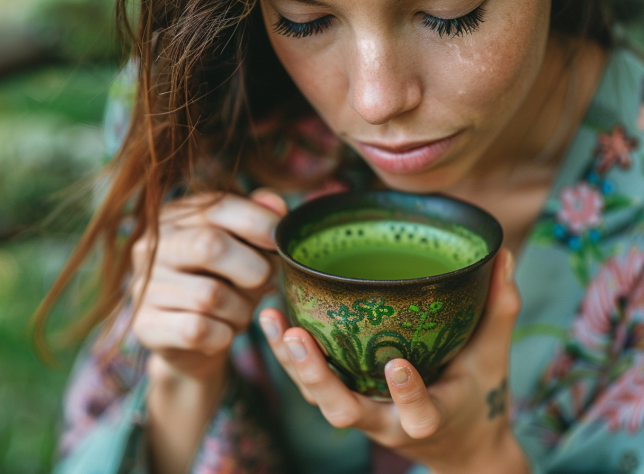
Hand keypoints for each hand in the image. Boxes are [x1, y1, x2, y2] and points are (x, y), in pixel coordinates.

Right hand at [131, 189, 286, 381]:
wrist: (190, 342)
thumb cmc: (224, 284)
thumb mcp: (245, 250)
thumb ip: (259, 221)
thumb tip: (276, 203)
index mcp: (178, 217)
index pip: (220, 205)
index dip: (258, 222)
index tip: (277, 241)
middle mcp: (152, 246)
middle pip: (209, 246)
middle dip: (252, 269)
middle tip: (264, 284)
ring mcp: (144, 285)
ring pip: (209, 295)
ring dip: (240, 310)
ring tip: (241, 313)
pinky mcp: (145, 325)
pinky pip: (197, 329)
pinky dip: (223, 335)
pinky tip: (223, 333)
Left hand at [259, 249, 529, 473]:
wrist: (460, 447)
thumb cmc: (478, 398)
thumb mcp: (494, 359)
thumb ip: (499, 310)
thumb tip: (503, 256)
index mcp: (432, 417)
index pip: (419, 414)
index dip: (408, 394)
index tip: (398, 366)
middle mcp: (388, 423)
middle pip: (345, 411)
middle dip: (317, 377)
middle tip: (295, 336)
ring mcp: (362, 414)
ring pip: (318, 399)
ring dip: (291, 363)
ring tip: (271, 319)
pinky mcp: (346, 401)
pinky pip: (311, 385)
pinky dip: (289, 357)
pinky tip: (273, 318)